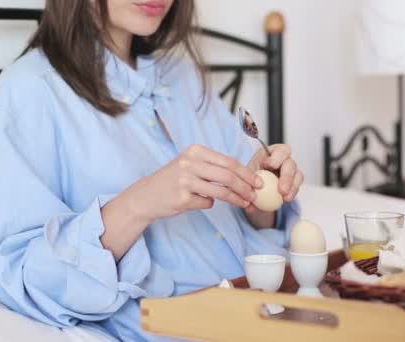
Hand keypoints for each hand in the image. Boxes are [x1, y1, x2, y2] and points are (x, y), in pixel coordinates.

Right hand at [101, 144, 261, 260]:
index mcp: (195, 151)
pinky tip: (203, 203)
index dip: (247, 173)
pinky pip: (207, 203)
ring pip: (221, 191)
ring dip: (237, 199)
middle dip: (246, 187)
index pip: (229, 161)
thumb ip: (213, 166)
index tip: (259, 182)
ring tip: (245, 203)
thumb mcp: (191, 164)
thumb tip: (245, 176)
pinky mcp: (182, 198)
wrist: (146, 195)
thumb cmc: (173, 180)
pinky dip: (210, 205)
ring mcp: (185, 181)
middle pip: (228, 176)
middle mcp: (190, 163)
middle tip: (256, 195)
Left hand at [246, 144, 303, 214]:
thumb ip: (248, 183)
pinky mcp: (294, 182)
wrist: (256, 190)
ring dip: (292, 186)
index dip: (277, 156)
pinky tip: (286, 200)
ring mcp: (291, 171)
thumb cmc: (251, 177)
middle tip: (281, 189)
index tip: (270, 165)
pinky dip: (292, 193)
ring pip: (297, 175)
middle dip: (286, 176)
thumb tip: (249, 194)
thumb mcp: (247, 177)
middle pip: (290, 163)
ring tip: (285, 197)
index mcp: (272, 154)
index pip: (280, 150)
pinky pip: (296, 186)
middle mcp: (284, 160)